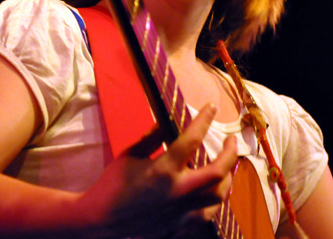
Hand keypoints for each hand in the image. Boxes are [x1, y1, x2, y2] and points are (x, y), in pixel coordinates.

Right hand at [81, 103, 237, 237]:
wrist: (101, 220)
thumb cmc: (113, 183)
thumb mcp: (131, 154)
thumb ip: (153, 137)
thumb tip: (170, 121)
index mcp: (163, 169)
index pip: (192, 139)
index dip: (204, 119)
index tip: (211, 107)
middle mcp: (177, 190)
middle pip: (218, 172)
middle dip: (230, 153)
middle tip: (231, 141)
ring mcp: (181, 211)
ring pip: (218, 196)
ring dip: (226, 178)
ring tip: (225, 166)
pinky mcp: (179, 226)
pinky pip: (208, 215)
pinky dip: (214, 201)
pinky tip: (212, 191)